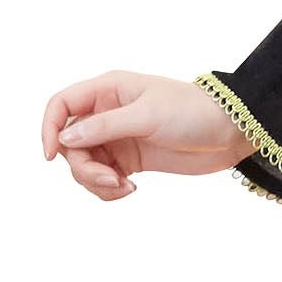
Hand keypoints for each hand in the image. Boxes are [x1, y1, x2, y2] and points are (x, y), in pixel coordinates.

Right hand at [41, 71, 253, 203]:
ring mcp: (117, 138)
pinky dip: (109, 189)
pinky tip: (130, 190)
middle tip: (109, 179)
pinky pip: (103, 178)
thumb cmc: (194, 112)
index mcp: (107, 91)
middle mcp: (107, 113)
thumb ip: (105, 126)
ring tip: (124, 187)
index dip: (49, 128)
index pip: (61, 105)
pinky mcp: (130, 160)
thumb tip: (65, 138)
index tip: (51, 155)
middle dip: (83, 166)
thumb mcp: (148, 115)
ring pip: (85, 165)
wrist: (232, 132)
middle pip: (70, 143)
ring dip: (96, 182)